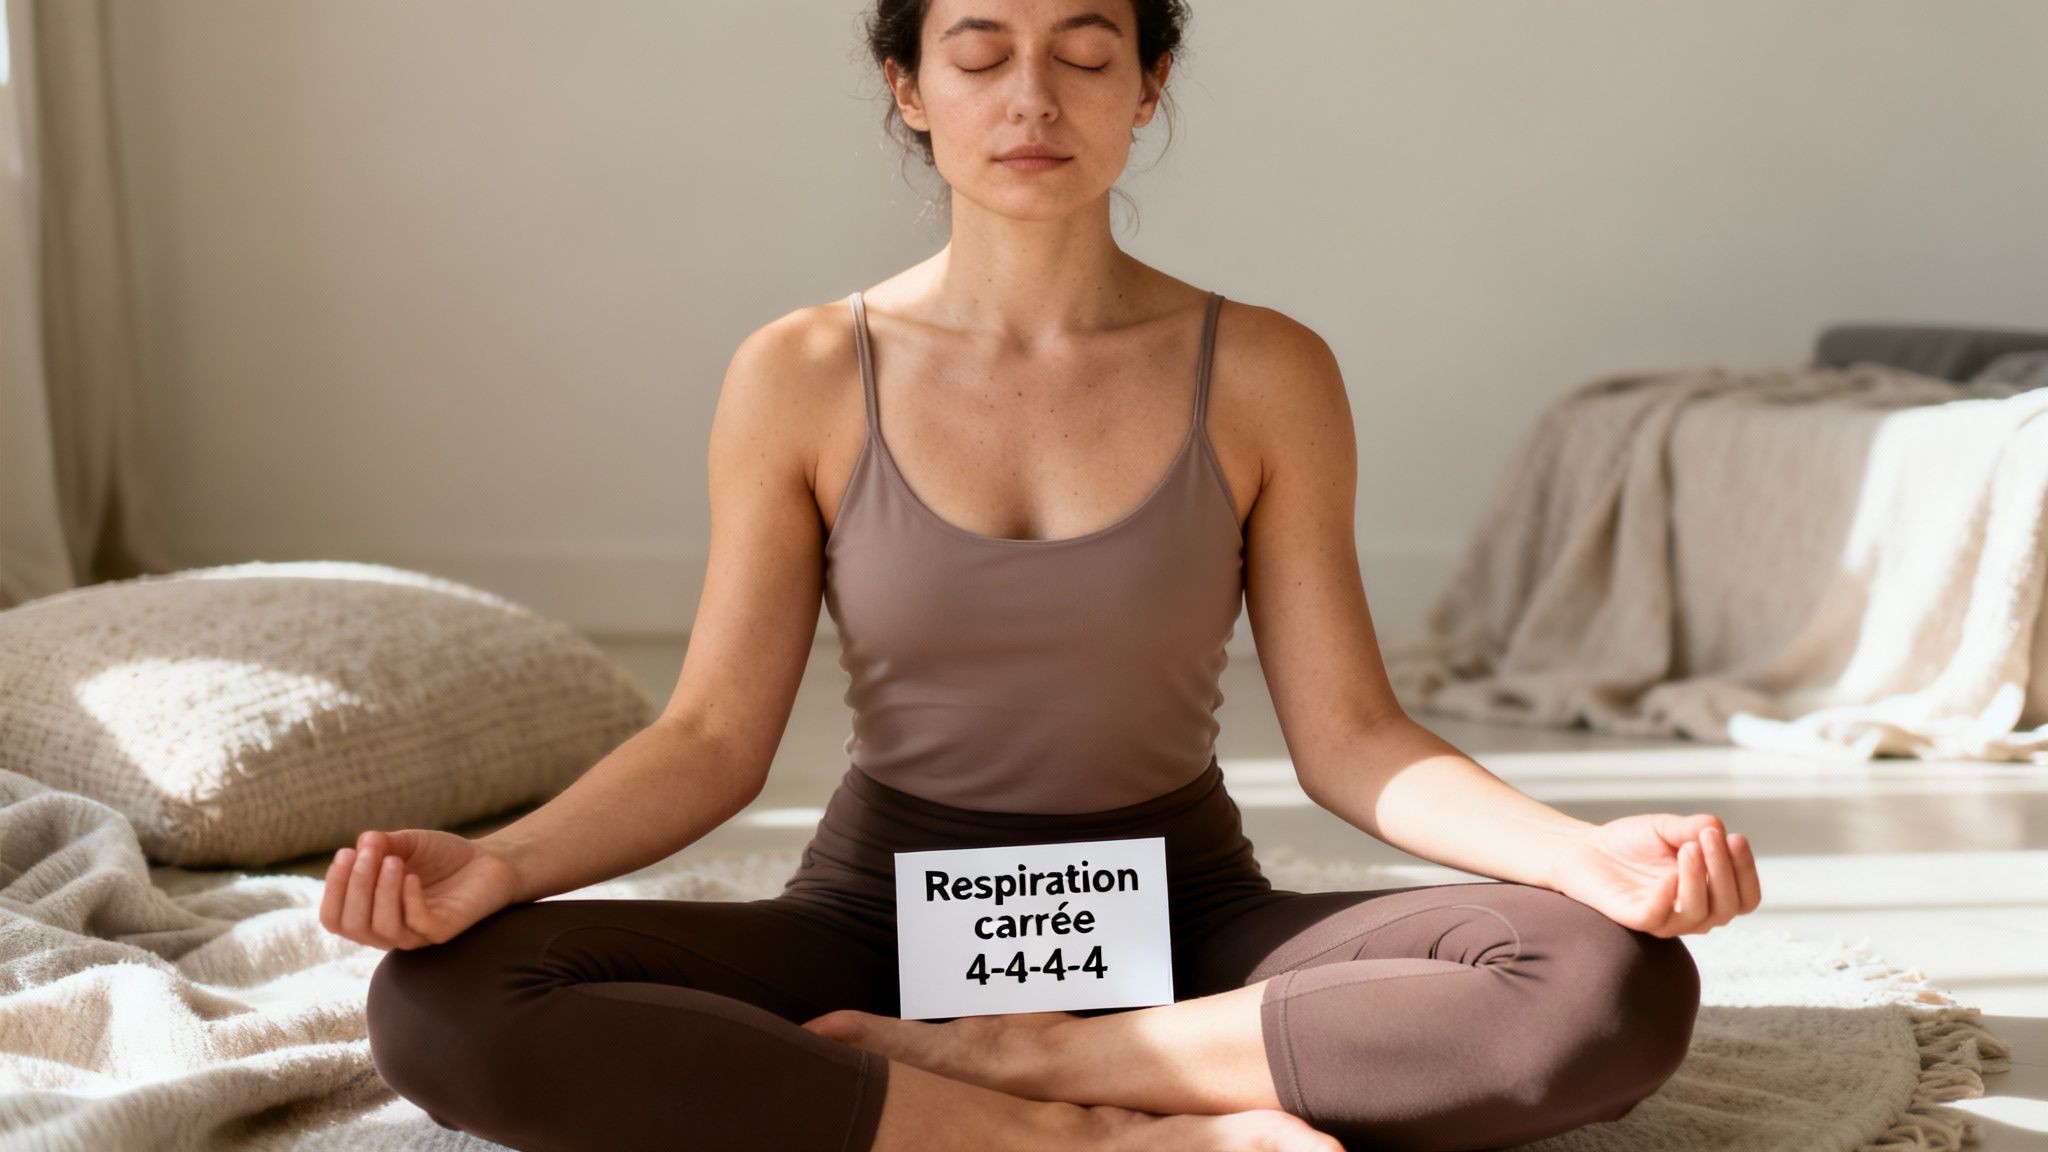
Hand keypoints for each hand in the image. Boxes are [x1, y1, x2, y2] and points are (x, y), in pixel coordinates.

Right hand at [318, 828, 522, 949]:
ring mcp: (416, 934)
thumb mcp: (408, 844)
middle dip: (355, 886)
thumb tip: (361, 842)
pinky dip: (409, 900)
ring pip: (382, 928)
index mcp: (371, 913)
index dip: (333, 889)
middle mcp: (389, 930)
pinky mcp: (442, 932)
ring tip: (394, 860)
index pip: (335, 918)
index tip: (346, 852)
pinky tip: (413, 877)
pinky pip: (417, 925)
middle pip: (353, 925)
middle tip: (370, 853)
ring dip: (381, 891)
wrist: (489, 860)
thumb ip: (382, 844)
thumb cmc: (443, 856)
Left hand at [1547, 814, 1760, 937]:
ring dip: (1699, 879)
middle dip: (1725, 870)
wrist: (1586, 849)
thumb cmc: (1633, 842)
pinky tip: (1667, 875)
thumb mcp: (1669, 828)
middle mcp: (1694, 913)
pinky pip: (1658, 918)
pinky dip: (1667, 897)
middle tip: (1710, 836)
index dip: (1746, 870)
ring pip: (1699, 914)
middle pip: (1729, 907)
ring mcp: (1666, 921)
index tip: (1735, 837)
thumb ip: (1694, 828)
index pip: (1746, 897)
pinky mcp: (1636, 919)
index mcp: (1710, 894)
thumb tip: (1718, 828)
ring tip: (1688, 847)